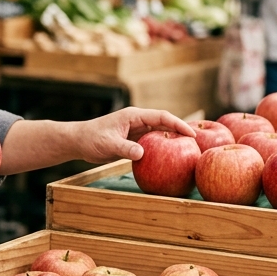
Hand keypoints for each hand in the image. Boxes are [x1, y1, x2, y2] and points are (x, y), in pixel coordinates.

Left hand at [69, 107, 196, 163]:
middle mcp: (138, 122)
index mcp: (134, 116)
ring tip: (190, 151)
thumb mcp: (108, 144)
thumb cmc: (91, 138)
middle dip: (181, 131)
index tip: (191, 133)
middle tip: (198, 143)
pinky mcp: (134, 142)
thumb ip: (125, 148)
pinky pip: (153, 145)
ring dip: (173, 141)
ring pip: (160, 134)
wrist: (78, 141)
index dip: (178, 123)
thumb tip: (142, 154)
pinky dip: (163, 150)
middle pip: (165, 124)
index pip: (161, 117)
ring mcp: (136, 131)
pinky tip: (171, 159)